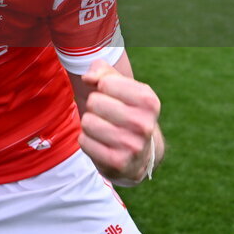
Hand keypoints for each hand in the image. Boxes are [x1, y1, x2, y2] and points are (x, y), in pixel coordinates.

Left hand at [79, 60, 160, 183]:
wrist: (138, 154)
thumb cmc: (124, 109)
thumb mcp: (119, 85)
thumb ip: (101, 71)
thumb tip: (88, 78)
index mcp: (149, 101)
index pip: (105, 83)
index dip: (102, 88)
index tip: (113, 98)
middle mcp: (145, 124)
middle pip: (94, 102)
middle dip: (95, 107)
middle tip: (107, 116)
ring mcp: (133, 146)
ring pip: (87, 122)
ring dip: (90, 124)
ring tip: (104, 129)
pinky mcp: (118, 163)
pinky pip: (84, 141)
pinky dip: (87, 140)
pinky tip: (101, 144)